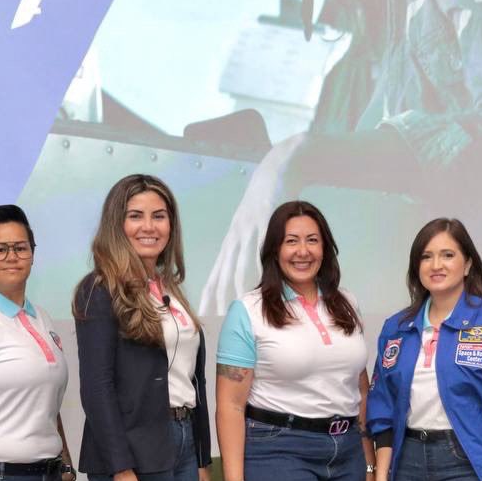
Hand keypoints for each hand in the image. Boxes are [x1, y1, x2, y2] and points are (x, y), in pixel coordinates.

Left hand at [199, 135, 304, 315]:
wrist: (275, 169)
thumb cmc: (266, 199)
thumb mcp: (256, 224)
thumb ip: (254, 242)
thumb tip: (255, 260)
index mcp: (232, 237)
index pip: (217, 268)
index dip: (211, 287)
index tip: (205, 306)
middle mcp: (235, 233)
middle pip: (221, 267)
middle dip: (215, 290)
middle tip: (210, 311)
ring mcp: (248, 226)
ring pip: (237, 259)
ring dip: (234, 281)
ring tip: (232, 300)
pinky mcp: (262, 218)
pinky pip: (257, 243)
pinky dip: (255, 260)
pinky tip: (255, 275)